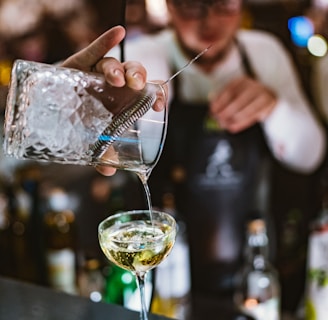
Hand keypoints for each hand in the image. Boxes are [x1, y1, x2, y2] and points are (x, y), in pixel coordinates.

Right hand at [61, 26, 165, 175]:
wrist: (52, 107)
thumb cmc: (79, 120)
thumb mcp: (92, 138)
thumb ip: (103, 153)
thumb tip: (109, 173)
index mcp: (123, 100)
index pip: (146, 93)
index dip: (156, 95)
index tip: (159, 105)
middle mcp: (115, 85)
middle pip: (133, 74)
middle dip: (138, 77)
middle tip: (136, 86)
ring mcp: (98, 73)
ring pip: (114, 64)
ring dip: (119, 68)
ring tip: (118, 79)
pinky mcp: (80, 63)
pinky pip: (95, 50)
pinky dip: (107, 40)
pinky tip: (119, 32)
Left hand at [209, 76, 276, 132]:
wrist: (267, 97)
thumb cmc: (245, 98)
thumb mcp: (233, 95)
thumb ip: (222, 100)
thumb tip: (213, 109)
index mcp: (242, 81)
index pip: (229, 91)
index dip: (219, 102)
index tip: (212, 111)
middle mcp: (253, 86)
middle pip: (238, 101)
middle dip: (227, 113)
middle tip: (219, 120)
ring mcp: (262, 95)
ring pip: (247, 110)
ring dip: (234, 120)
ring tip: (225, 125)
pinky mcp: (268, 105)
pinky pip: (253, 117)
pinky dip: (241, 124)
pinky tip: (232, 128)